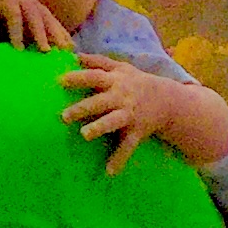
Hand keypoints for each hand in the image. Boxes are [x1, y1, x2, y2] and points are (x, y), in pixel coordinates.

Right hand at [0, 0, 73, 50]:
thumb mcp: (13, 36)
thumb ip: (28, 42)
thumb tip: (44, 62)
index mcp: (33, 8)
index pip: (52, 22)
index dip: (62, 36)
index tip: (69, 53)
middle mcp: (28, 0)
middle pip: (47, 18)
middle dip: (56, 35)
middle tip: (63, 53)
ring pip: (34, 16)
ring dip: (40, 34)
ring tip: (45, 51)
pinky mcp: (3, 0)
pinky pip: (14, 18)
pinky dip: (17, 33)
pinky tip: (18, 49)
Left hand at [62, 55, 181, 173]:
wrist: (167, 100)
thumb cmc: (136, 82)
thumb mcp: (121, 68)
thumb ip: (98, 61)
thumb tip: (75, 55)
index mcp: (115, 81)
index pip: (94, 76)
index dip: (78, 78)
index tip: (60, 80)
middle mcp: (121, 97)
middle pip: (100, 101)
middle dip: (83, 108)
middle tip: (64, 116)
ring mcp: (129, 115)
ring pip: (113, 122)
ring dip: (99, 128)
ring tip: (84, 135)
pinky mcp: (137, 131)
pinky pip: (128, 146)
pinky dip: (119, 159)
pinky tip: (109, 172)